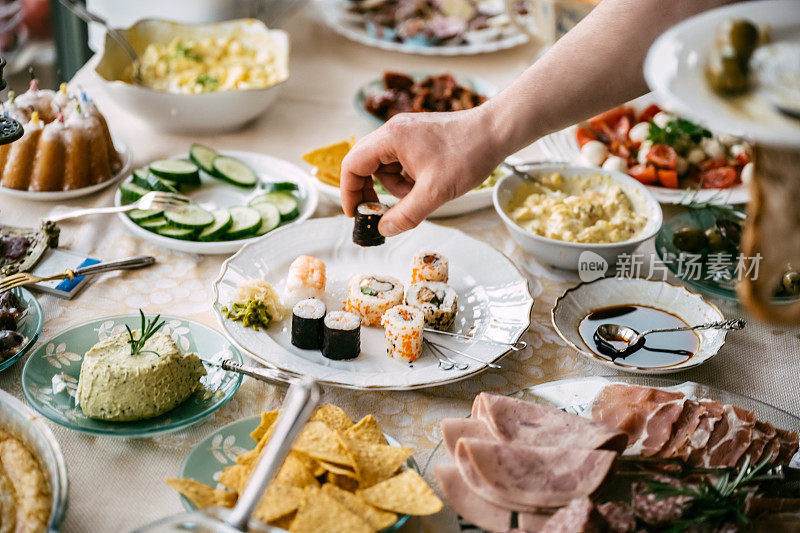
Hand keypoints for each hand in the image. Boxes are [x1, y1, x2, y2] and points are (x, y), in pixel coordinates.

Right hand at [340, 107, 506, 236]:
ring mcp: (407, 133)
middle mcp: (394, 131)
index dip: (349, 192)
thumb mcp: (434, 192)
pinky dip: (409, 178)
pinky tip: (428, 185)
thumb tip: (384, 229)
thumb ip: (406, 214)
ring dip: (396, 186)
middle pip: (365, 164)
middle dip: (371, 191)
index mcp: (390, 138)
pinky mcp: (419, 139)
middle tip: (379, 212)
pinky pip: (401, 163)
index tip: (355, 214)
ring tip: (421, 194)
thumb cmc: (468, 154)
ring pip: (386, 167)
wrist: (496, 132)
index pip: (352, 165)